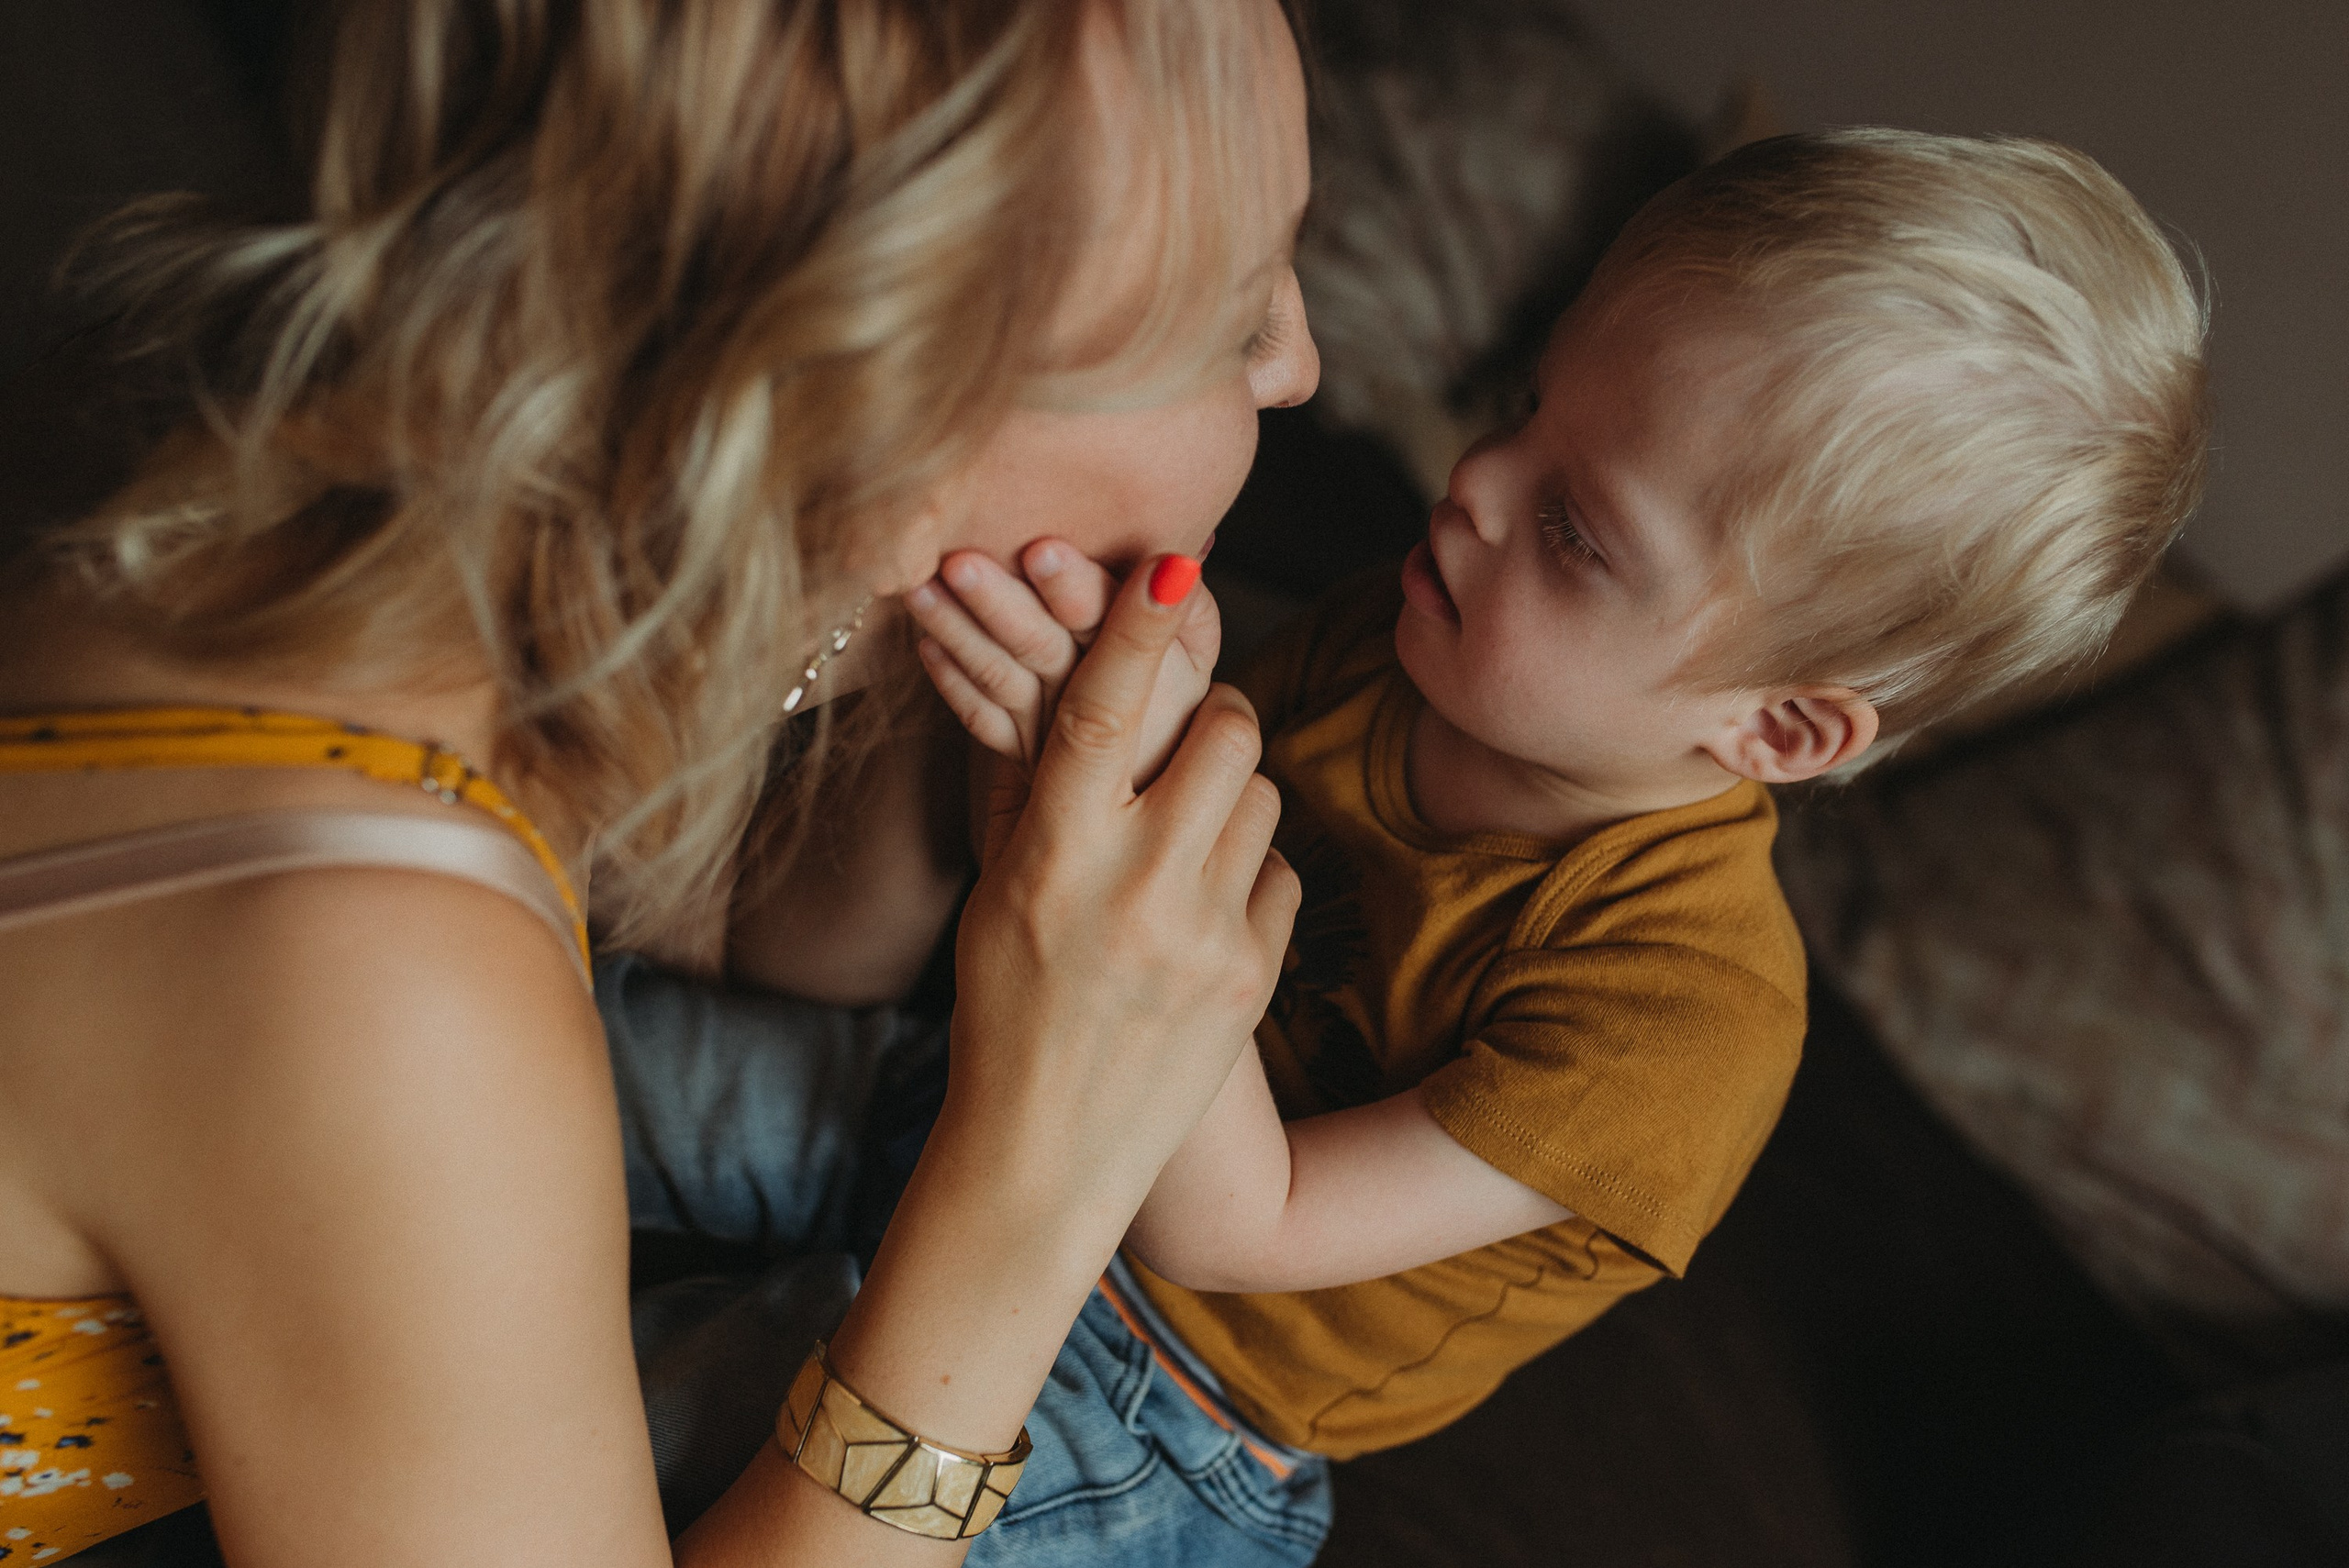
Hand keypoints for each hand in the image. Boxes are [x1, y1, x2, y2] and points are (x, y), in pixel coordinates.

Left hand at [908, 538, 1219, 785]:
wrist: (1151, 799)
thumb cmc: (1176, 695)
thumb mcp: (1195, 651)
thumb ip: (1183, 606)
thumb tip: (1175, 559)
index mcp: (1160, 670)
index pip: (1116, 623)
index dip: (1078, 587)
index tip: (1039, 549)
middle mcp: (1107, 708)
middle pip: (1049, 650)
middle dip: (1003, 604)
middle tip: (959, 563)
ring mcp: (1059, 739)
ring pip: (1006, 681)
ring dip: (961, 632)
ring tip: (921, 590)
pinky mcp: (1028, 760)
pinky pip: (985, 723)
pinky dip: (954, 682)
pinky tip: (925, 644)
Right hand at [944, 554, 1295, 1207]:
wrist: (1046, 1155)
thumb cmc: (1003, 1008)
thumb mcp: (996, 890)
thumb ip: (1036, 784)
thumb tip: (1069, 669)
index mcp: (1052, 855)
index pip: (1107, 709)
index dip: (1141, 628)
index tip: (1174, 563)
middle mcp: (1134, 886)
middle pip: (1224, 730)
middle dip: (1212, 715)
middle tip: (1186, 735)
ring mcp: (1205, 933)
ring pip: (1264, 792)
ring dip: (1232, 794)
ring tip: (1180, 841)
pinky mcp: (1255, 975)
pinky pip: (1281, 869)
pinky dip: (1248, 871)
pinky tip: (1199, 914)